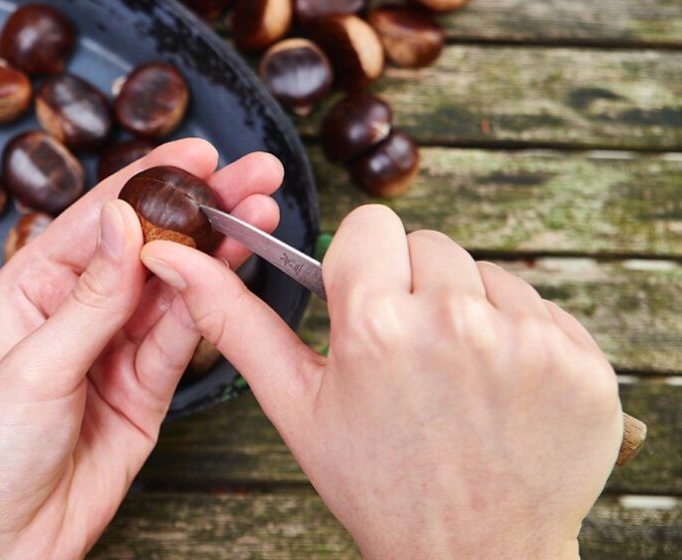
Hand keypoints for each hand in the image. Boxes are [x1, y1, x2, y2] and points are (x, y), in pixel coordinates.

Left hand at [0, 138, 283, 559]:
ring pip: (175, 287)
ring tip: (261, 216)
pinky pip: (183, 338)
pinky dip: (212, 308)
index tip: (198, 154)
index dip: (151, 179)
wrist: (0, 543)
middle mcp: (78, 307)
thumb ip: (91, 298)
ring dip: (217, 251)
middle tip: (253, 174)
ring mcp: (116, 346)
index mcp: (34, 285)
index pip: (99, 217)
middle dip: (200, 206)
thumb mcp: (35, 367)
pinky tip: (239, 271)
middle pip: (148, 244)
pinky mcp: (146, 386)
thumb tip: (121, 218)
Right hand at [140, 204, 621, 559]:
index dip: (364, 265)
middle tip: (410, 353)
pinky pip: (542, 308)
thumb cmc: (378, 484)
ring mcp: (528, 342)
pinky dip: (524, 338)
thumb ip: (234, 321)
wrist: (474, 555)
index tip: (366, 303)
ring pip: (486, 274)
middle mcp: (455, 322)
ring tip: (456, 375)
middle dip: (415, 286)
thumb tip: (171, 259)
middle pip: (429, 244)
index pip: (369, 227)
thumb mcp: (296, 405)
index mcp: (375, 327)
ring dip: (471, 310)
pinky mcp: (582, 362)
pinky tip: (502, 388)